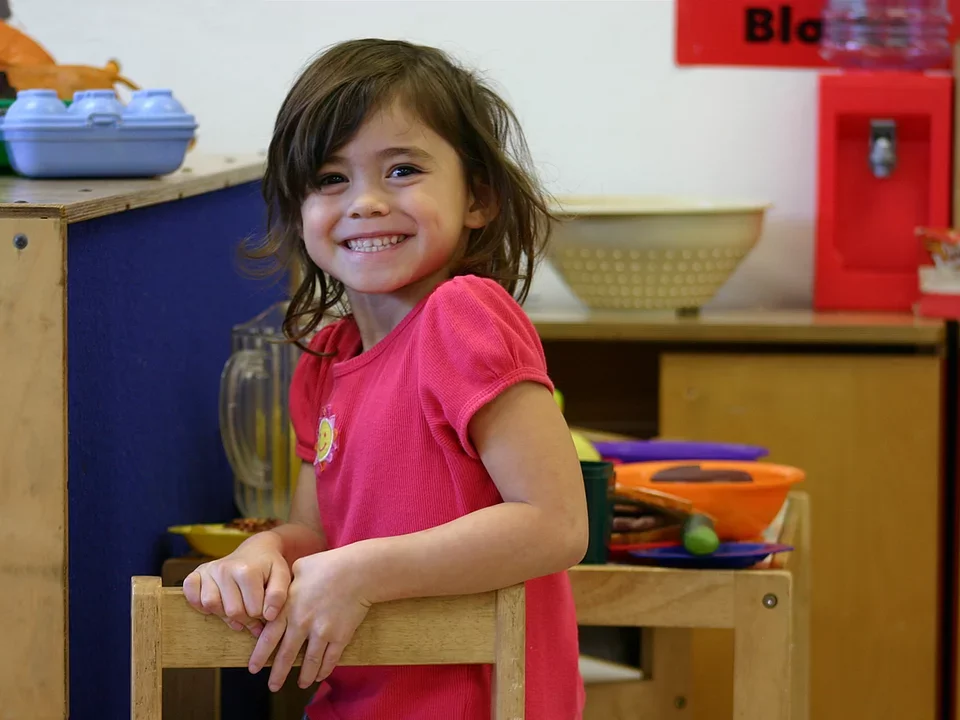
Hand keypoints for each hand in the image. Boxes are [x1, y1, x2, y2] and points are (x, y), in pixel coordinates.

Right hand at [182, 531, 290, 637]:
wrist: (256, 549)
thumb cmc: (269, 566)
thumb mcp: (282, 576)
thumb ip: (279, 595)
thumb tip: (268, 615)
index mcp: (247, 571)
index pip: (252, 611)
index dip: (261, 616)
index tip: (265, 610)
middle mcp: (225, 569)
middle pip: (231, 611)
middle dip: (245, 618)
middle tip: (252, 613)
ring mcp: (209, 570)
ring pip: (211, 605)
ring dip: (224, 613)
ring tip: (237, 607)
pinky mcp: (198, 573)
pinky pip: (191, 594)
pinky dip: (198, 603)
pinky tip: (216, 603)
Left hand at [247, 545, 371, 691]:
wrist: (357, 571)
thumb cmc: (328, 565)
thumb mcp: (299, 568)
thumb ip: (286, 583)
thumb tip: (279, 588)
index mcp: (288, 608)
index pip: (269, 638)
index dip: (260, 655)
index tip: (252, 668)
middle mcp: (302, 623)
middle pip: (286, 655)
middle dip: (278, 674)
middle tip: (272, 687)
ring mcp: (322, 632)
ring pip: (310, 662)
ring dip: (304, 677)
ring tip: (300, 684)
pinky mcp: (340, 636)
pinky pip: (330, 659)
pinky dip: (324, 670)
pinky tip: (321, 675)